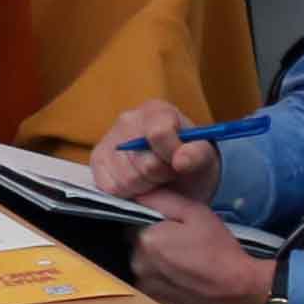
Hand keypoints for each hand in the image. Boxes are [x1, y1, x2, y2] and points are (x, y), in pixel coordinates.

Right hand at [86, 101, 216, 200]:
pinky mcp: (97, 162)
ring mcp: (109, 140)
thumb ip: (198, 155)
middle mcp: (128, 119)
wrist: (178, 179)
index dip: (173, 155)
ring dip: (145, 187)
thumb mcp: (206, 158)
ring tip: (154, 179)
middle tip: (168, 173)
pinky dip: (128, 193)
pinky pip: (111, 187)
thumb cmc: (191, 164)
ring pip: (127, 178)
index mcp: (156, 110)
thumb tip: (181, 160)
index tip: (181, 162)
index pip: (158, 133)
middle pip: (143, 162)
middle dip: (160, 176)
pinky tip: (139, 185)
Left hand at [129, 195, 279, 303]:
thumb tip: (137, 194)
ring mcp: (147, 290)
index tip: (176, 230)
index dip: (156, 224)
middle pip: (139, 247)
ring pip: (146, 269)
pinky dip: (165, 284)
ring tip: (187, 267)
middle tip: (185, 247)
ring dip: (159, 266)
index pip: (135, 223)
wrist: (241, 292)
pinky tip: (186, 283)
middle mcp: (139, 266)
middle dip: (156, 244)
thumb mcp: (195, 213)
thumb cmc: (220, 250)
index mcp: (145, 240)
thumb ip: (161, 199)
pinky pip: (154, 288)